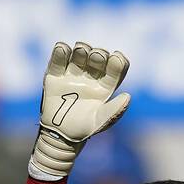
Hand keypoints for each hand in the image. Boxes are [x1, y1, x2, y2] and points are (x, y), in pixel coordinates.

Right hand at [29, 40, 130, 180]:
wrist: (60, 135)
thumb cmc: (84, 128)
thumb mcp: (101, 121)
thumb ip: (115, 110)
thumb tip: (128, 96)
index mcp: (105, 86)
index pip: (116, 68)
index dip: (118, 61)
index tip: (116, 59)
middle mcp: (91, 77)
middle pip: (98, 56)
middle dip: (99, 54)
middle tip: (96, 57)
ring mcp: (73, 74)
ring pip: (80, 51)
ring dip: (82, 48)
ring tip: (81, 52)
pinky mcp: (56, 74)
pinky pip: (59, 56)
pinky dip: (61, 50)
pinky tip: (64, 50)